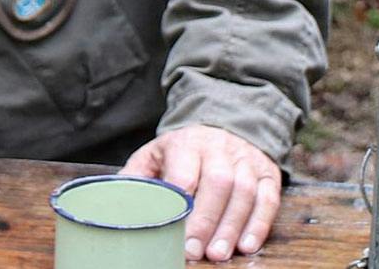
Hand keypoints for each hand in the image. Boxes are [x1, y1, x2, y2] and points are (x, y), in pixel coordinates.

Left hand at [122, 124, 281, 261]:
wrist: (224, 124)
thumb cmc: (183, 152)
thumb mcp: (155, 155)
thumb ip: (137, 179)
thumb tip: (110, 207)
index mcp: (186, 144)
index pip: (184, 173)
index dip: (181, 206)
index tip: (174, 234)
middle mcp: (219, 149)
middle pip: (218, 183)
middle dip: (207, 220)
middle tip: (197, 252)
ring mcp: (246, 160)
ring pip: (244, 191)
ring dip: (233, 226)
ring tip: (219, 254)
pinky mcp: (267, 173)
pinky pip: (268, 198)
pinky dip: (259, 223)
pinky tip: (248, 245)